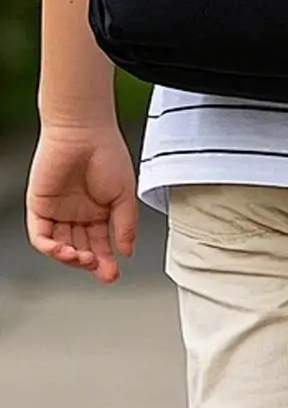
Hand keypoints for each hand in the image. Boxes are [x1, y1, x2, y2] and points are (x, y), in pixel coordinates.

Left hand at [26, 123, 138, 283]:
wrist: (83, 133)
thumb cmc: (107, 154)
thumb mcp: (125, 193)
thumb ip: (125, 223)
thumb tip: (127, 251)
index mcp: (99, 210)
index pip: (101, 242)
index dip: (106, 260)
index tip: (113, 274)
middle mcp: (77, 213)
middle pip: (80, 248)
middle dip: (91, 263)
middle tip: (102, 272)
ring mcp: (57, 212)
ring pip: (60, 246)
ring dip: (71, 258)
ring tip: (85, 259)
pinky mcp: (39, 208)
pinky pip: (41, 236)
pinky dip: (50, 248)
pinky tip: (64, 251)